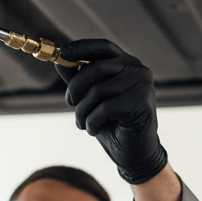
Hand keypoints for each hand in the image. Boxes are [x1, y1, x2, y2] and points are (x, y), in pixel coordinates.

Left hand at [56, 39, 167, 184]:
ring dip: (83, 112)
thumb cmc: (110, 123)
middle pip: (94, 69)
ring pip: (97, 91)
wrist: (132, 153)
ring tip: (84, 123)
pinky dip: (92, 122)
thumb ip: (77, 79)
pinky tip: (94, 130)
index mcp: (125, 64)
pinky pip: (105, 108)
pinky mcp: (143, 103)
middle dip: (75, 89)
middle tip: (70, 104)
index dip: (80, 48)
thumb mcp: (89, 99)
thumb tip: (58, 61)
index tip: (60, 54)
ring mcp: (143, 84)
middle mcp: (137, 69)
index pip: (102, 47)